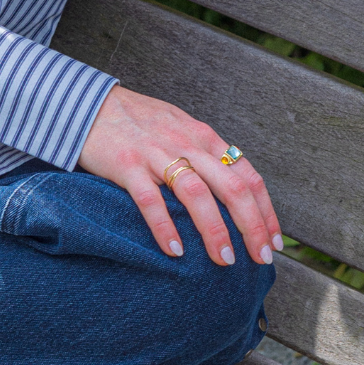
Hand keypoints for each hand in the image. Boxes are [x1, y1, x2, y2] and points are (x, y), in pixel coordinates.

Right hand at [78, 83, 281, 266]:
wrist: (88, 104)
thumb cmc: (138, 121)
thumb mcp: (180, 129)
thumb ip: (205, 154)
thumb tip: (232, 189)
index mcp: (204, 138)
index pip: (248, 176)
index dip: (266, 212)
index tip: (275, 243)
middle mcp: (187, 144)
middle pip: (231, 188)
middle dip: (251, 227)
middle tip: (260, 259)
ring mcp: (156, 154)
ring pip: (196, 194)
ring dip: (215, 231)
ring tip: (224, 260)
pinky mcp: (126, 164)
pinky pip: (150, 200)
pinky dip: (164, 227)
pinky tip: (174, 251)